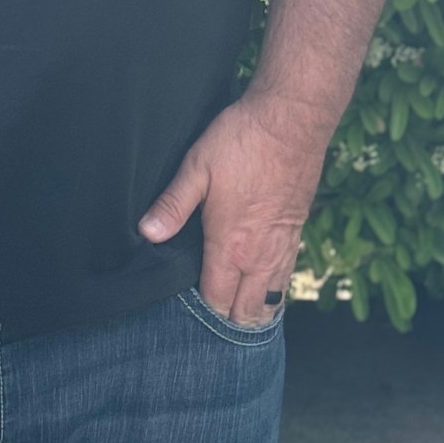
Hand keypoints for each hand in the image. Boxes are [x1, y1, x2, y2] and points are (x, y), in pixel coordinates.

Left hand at [136, 92, 331, 325]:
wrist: (291, 122)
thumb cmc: (241, 141)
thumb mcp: (197, 167)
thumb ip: (172, 204)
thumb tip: (147, 233)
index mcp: (231, 246)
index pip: (216, 300)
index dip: (201, 310)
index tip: (185, 307)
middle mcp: (259, 256)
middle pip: (246, 313)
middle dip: (228, 321)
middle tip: (209, 317)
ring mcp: (282, 248)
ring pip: (270, 302)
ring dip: (253, 312)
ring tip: (234, 313)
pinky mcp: (296, 234)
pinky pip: (286, 280)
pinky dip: (273, 293)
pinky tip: (261, 288)